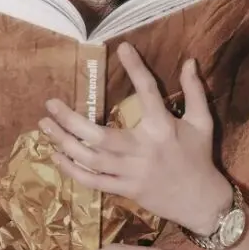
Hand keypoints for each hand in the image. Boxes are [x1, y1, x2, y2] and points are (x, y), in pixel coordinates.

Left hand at [41, 43, 232, 235]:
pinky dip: (73, 170)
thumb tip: (189, 61)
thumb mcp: (202, 122)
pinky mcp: (125, 189)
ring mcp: (132, 172)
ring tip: (45, 125)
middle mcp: (143, 150)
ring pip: (91, 159)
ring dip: (65, 142)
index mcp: (163, 128)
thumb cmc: (199, 157)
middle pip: (100, 136)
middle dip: (71, 120)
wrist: (201, 202)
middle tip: (51, 104)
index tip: (122, 48)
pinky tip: (56, 156)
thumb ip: (195, 91)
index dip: (136, 69)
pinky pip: (94, 181)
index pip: (148, 92)